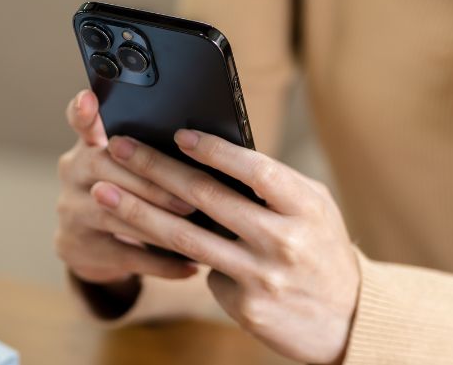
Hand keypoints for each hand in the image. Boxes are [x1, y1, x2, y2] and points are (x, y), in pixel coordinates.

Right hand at [54, 90, 199, 287]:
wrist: (92, 245)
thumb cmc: (130, 191)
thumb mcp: (130, 167)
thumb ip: (152, 153)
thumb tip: (210, 146)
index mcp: (89, 145)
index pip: (81, 122)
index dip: (84, 112)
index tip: (90, 99)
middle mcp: (73, 173)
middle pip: (107, 169)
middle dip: (153, 184)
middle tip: (192, 198)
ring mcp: (71, 211)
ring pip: (116, 214)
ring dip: (159, 223)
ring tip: (195, 229)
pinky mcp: (78, 247)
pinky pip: (125, 256)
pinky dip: (161, 263)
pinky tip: (191, 267)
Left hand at [93, 129, 359, 363]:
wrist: (347, 318)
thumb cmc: (324, 250)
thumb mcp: (314, 209)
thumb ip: (273, 185)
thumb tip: (214, 157)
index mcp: (305, 207)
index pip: (253, 170)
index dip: (213, 151)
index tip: (178, 135)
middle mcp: (283, 241)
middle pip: (206, 199)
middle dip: (154, 169)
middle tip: (118, 149)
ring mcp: (262, 278)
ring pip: (185, 239)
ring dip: (138, 211)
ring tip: (104, 192)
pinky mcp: (246, 308)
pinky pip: (205, 274)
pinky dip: (183, 256)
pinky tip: (160, 242)